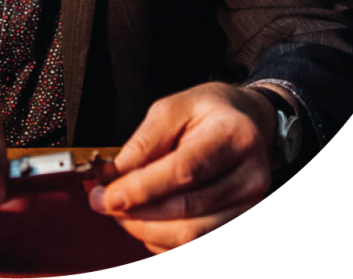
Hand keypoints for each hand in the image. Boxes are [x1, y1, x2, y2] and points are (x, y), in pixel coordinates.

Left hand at [89, 82, 276, 253]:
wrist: (251, 122)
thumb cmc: (208, 112)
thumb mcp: (175, 106)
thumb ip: (145, 139)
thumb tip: (116, 173)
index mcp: (233, 136)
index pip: (184, 171)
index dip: (143, 188)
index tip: (108, 195)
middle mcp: (249, 176)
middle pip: (187, 209)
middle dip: (137, 212)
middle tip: (101, 203)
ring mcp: (251, 205)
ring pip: (192, 235)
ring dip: (147, 230)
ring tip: (120, 213)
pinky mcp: (242, 222)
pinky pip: (198, 245)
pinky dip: (163, 242)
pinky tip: (145, 225)